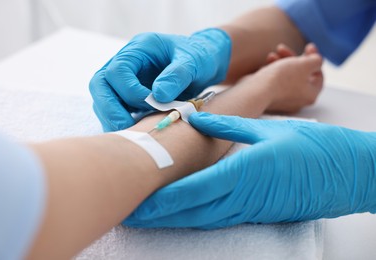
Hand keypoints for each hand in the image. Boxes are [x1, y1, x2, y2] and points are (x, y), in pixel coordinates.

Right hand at [89, 29, 231, 130]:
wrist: (203, 64)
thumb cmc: (199, 57)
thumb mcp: (194, 61)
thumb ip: (178, 75)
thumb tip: (158, 95)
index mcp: (139, 48)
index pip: (118, 70)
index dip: (130, 91)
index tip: (151, 104)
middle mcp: (126, 63)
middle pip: (100, 85)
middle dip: (110, 108)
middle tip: (128, 129)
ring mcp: (124, 81)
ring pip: (103, 100)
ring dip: (114, 118)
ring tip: (134, 134)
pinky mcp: (128, 97)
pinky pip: (115, 111)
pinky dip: (121, 123)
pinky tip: (136, 133)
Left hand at [123, 113, 375, 228]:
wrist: (345, 174)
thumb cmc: (309, 147)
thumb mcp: (266, 129)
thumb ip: (227, 125)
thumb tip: (195, 118)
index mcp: (242, 172)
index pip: (194, 189)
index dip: (163, 199)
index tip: (138, 201)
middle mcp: (242, 196)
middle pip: (192, 210)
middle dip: (159, 215)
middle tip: (129, 214)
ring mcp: (249, 209)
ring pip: (203, 218)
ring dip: (173, 220)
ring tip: (146, 218)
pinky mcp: (257, 213)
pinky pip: (220, 218)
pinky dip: (196, 219)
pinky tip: (181, 216)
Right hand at [263, 43, 323, 112]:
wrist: (257, 91)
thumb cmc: (282, 78)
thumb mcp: (305, 64)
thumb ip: (316, 60)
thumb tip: (317, 61)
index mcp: (311, 94)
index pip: (318, 75)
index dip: (314, 58)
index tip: (308, 46)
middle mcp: (298, 100)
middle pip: (301, 75)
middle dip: (293, 58)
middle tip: (286, 48)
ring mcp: (283, 100)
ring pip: (287, 76)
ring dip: (281, 62)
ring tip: (272, 54)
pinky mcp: (270, 97)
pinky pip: (275, 81)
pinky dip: (273, 70)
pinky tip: (267, 63)